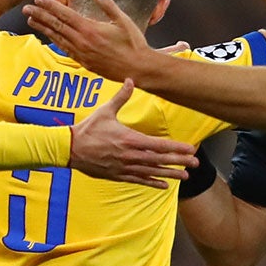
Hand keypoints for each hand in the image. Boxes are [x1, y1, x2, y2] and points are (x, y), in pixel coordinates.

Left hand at [23, 0, 152, 82]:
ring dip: (43, 28)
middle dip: (40, 15)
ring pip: (57, 38)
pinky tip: (48, 36)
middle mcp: (82, 41)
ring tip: (31, 20)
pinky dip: (54, 40)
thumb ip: (108, 5)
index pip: (64, 14)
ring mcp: (82, 53)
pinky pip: (65, 49)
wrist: (138, 69)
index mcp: (90, 29)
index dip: (49, 6)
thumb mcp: (123, 20)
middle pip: (56, 25)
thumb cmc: (134, 44)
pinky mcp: (84, 62)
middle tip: (26, 8)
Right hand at [67, 80, 197, 188]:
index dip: (176, 148)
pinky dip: (153, 182)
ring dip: (170, 174)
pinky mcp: (118, 175)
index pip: (159, 145)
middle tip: (195, 164)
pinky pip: (139, 180)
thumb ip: (121, 97)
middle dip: (179, 161)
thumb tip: (130, 80)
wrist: (69, 149)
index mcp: (130, 139)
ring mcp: (125, 167)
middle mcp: (130, 155)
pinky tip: (164, 185)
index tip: (191, 149)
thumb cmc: (87, 129)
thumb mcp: (105, 111)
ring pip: (152, 172)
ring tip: (185, 176)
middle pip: (160, 160)